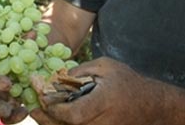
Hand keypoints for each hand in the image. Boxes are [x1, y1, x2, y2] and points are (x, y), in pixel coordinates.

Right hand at [0, 46, 29, 123]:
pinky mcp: (5, 110)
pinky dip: (13, 116)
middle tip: (7, 83)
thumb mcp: (23, 44)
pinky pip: (5, 117)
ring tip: (10, 105)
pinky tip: (24, 111)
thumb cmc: (22, 51)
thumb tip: (31, 33)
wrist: (34, 68)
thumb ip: (24, 40)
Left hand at [30, 57, 161, 124]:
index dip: (55, 109)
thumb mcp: (105, 66)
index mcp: (105, 102)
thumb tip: (55, 78)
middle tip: (34, 110)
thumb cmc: (127, 82)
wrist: (151, 106)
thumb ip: (80, 71)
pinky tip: (54, 119)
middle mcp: (104, 122)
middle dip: (48, 119)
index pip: (74, 114)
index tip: (42, 98)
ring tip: (39, 115)